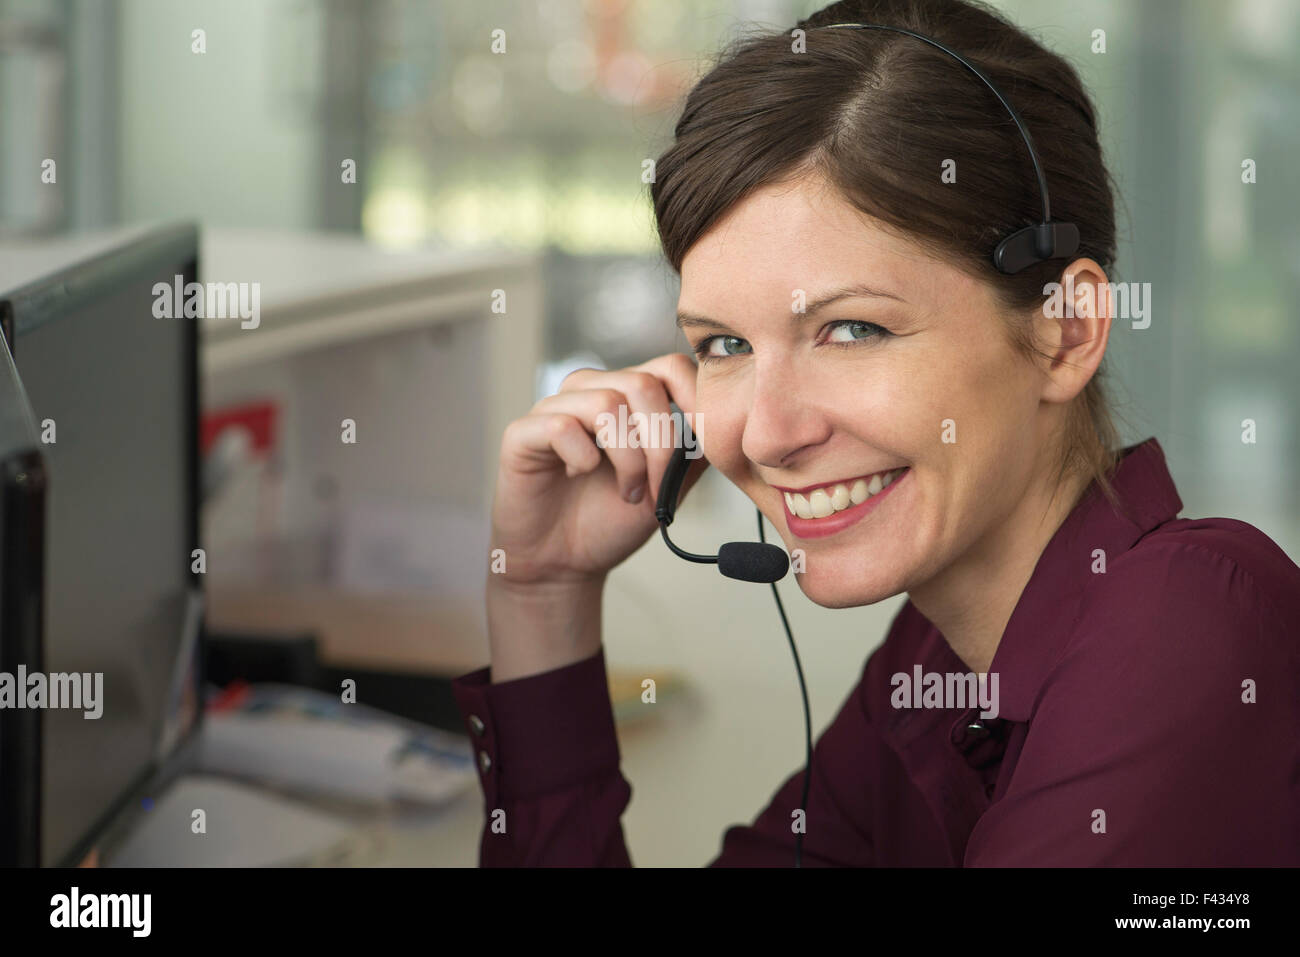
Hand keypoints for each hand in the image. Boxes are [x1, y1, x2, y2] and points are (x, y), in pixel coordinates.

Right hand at [489, 352, 708, 587]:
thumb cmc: (610, 520)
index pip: (669, 367)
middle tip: (658, 488)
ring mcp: (555, 408)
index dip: (693, 398)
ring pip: (607, 404)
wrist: (564, 562)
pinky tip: (579, 475)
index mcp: (627, 397)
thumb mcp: (667, 486)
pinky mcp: (523, 433)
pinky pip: (562, 426)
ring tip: (627, 491)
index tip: (701, 443)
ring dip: (627, 458)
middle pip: (642, 384)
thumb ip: (691, 452)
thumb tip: (716, 423)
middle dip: (662, 443)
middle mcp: (591, 392)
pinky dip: (583, 458)